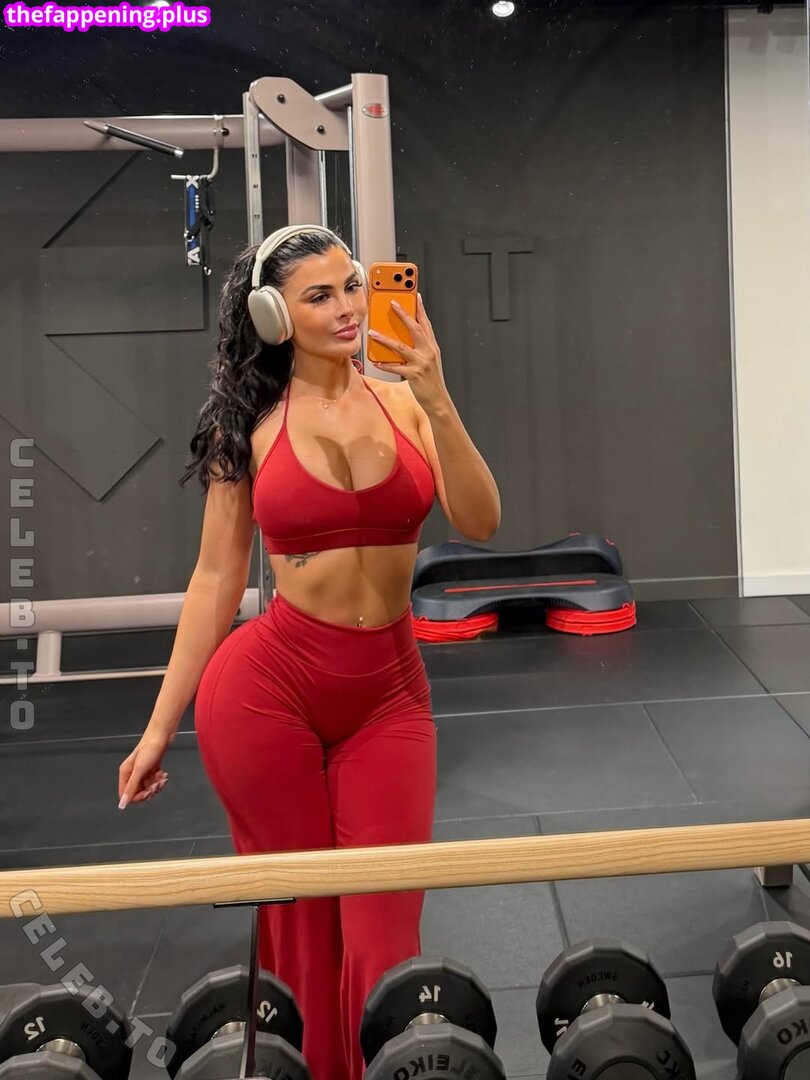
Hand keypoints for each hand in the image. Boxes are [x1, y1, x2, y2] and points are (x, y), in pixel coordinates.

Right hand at [118, 732, 170, 808]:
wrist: (163, 734)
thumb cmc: (150, 748)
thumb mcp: (140, 769)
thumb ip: (131, 787)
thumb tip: (122, 804)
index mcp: (125, 773)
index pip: (125, 794)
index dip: (136, 797)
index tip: (147, 794)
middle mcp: (133, 772)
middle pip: (138, 792)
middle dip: (149, 791)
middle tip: (156, 786)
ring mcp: (143, 770)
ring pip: (148, 787)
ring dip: (157, 786)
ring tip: (162, 779)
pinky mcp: (152, 767)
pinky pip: (155, 780)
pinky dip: (160, 780)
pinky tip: (164, 775)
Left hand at [367, 293, 449, 410]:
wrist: (438, 400)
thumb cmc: (432, 380)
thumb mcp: (429, 360)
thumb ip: (420, 348)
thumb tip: (403, 338)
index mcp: (432, 347)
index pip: (426, 323)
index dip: (420, 309)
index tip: (414, 295)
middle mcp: (428, 352)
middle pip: (415, 329)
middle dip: (404, 314)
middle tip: (393, 303)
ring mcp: (421, 363)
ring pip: (400, 346)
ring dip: (385, 339)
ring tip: (372, 332)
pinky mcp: (413, 374)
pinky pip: (395, 367)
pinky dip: (384, 364)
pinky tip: (376, 361)